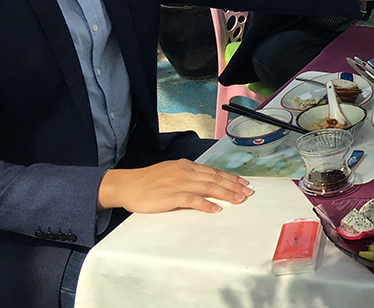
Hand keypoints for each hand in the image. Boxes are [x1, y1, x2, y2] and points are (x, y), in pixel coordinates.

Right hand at [97, 159, 252, 213]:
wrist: (126, 185)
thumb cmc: (147, 181)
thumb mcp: (170, 172)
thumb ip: (187, 176)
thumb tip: (205, 184)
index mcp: (185, 165)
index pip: (213, 171)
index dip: (230, 178)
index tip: (243, 183)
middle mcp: (184, 172)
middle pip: (215, 178)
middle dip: (234, 185)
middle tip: (247, 192)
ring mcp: (178, 183)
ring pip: (208, 187)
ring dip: (226, 194)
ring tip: (238, 200)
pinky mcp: (171, 195)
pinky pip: (193, 200)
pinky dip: (206, 204)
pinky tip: (216, 208)